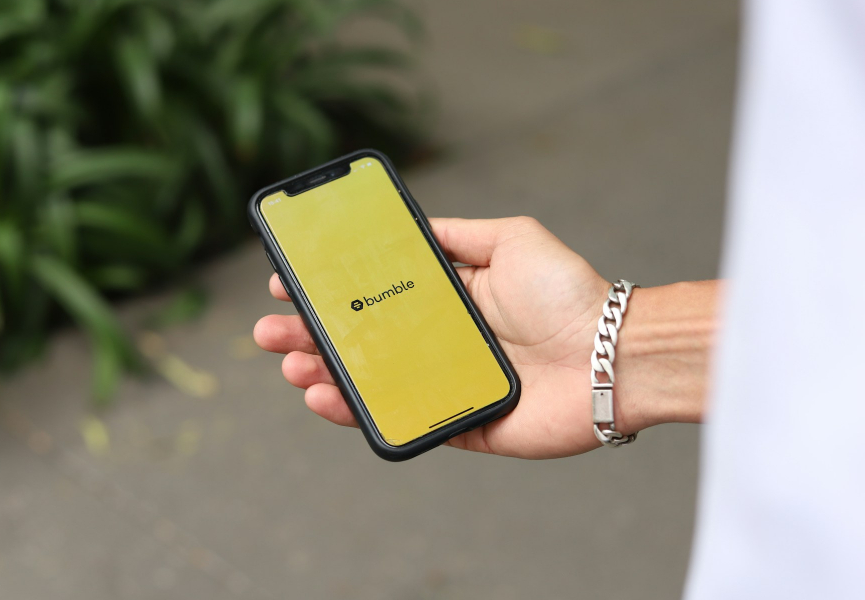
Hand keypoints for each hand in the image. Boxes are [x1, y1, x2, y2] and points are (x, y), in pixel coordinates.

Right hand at [254, 216, 628, 458]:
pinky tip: (326, 398)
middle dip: (311, 334)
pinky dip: (359, 414)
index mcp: (449, 301)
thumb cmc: (568, 294)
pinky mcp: (460, 424)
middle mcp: (442, 343)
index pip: (375, 297)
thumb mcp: (511, 239)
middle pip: (362, 341)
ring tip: (291, 363)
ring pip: (370, 383)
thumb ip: (459, 234)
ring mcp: (446, 385)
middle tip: (270, 331)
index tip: (290, 282)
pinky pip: (402, 421)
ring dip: (323, 373)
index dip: (331, 292)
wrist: (614, 355)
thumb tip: (412, 225)